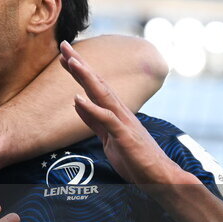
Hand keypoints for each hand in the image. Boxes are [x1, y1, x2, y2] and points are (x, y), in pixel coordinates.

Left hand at [60, 40, 189, 186]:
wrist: (158, 177)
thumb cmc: (135, 158)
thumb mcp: (108, 137)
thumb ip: (93, 120)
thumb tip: (77, 103)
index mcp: (114, 111)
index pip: (94, 86)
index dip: (79, 69)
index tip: (64, 54)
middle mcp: (120, 111)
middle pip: (97, 82)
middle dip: (80, 63)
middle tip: (64, 44)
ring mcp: (123, 122)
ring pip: (102, 94)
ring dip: (86, 77)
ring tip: (70, 61)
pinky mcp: (125, 136)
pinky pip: (106, 119)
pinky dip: (91, 108)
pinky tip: (78, 98)